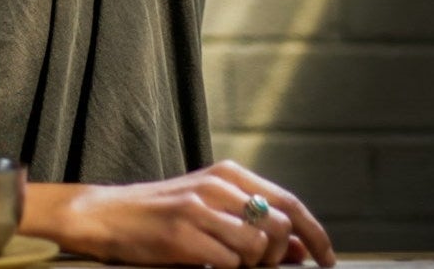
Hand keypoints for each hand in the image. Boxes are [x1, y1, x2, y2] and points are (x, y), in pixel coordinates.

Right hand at [33, 161, 333, 267]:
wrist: (107, 215)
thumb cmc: (160, 213)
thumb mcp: (210, 208)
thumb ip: (252, 223)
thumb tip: (298, 251)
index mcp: (229, 174)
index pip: (290, 202)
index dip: (314, 234)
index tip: (325, 258)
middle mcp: (218, 185)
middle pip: (280, 226)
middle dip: (278, 256)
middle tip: (260, 266)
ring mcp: (200, 208)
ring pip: (257, 246)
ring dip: (250, 264)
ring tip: (226, 262)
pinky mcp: (183, 233)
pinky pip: (228, 263)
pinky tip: (205, 262)